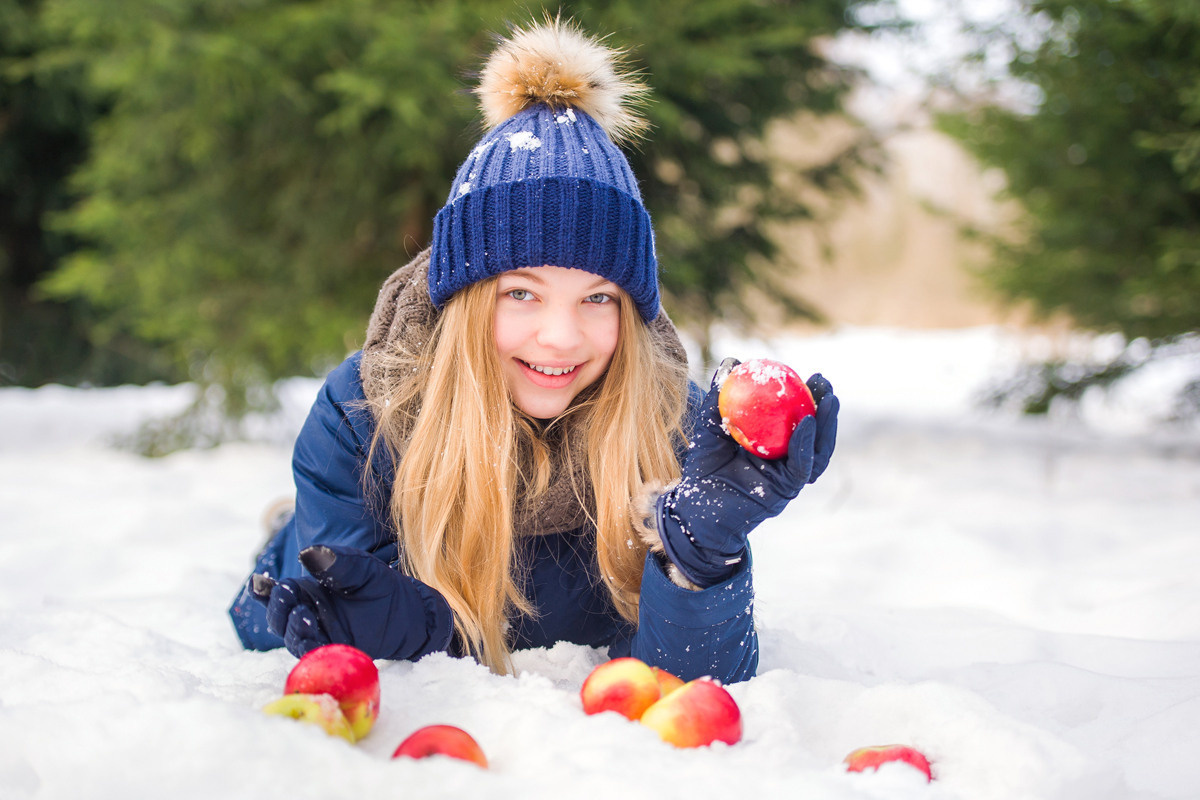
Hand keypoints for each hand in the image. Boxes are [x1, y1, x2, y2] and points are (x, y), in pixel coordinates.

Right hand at [250, 545, 453, 660]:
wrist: (411, 613)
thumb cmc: (383, 586)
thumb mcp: (362, 569)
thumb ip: (336, 562)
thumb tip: (308, 552)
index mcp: (309, 591)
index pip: (279, 592)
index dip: (265, 590)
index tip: (259, 583)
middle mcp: (309, 614)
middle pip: (280, 617)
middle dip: (278, 608)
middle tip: (287, 596)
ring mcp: (321, 635)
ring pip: (293, 638)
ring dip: (292, 629)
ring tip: (304, 617)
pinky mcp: (334, 653)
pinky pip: (315, 655)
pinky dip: (309, 649)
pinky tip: (312, 640)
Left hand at [656, 358, 838, 586]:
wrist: (693, 508)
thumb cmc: (702, 468)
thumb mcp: (710, 427)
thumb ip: (719, 398)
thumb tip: (731, 362)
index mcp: (773, 444)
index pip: (797, 417)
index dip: (807, 397)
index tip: (807, 374)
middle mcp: (786, 460)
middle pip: (815, 432)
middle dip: (825, 407)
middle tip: (824, 383)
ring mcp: (788, 476)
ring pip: (817, 449)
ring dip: (826, 424)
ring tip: (829, 399)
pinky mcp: (785, 491)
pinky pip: (801, 465)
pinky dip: (805, 443)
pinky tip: (805, 422)